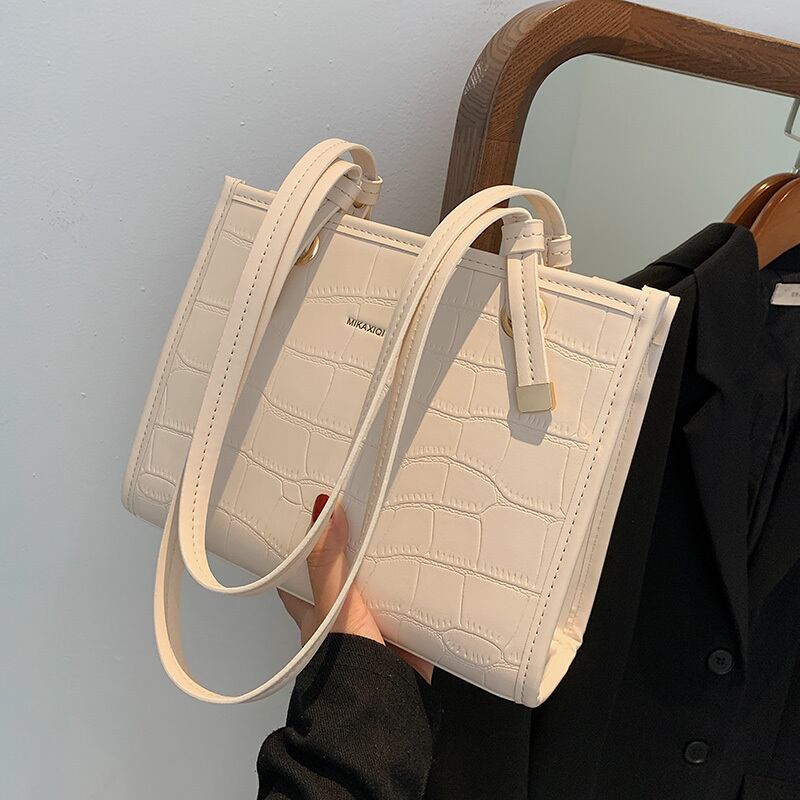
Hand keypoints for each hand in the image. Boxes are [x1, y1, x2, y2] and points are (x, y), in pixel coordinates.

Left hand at [278, 493, 433, 683]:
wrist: (382, 707)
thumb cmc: (342, 666)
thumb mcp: (332, 604)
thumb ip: (326, 562)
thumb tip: (324, 513)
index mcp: (315, 607)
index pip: (303, 566)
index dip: (308, 540)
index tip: (318, 510)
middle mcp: (343, 612)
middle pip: (347, 569)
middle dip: (359, 546)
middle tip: (372, 511)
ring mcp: (374, 621)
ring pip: (381, 583)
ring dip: (393, 566)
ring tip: (408, 529)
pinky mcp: (404, 631)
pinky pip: (414, 601)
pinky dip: (422, 587)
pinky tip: (433, 568)